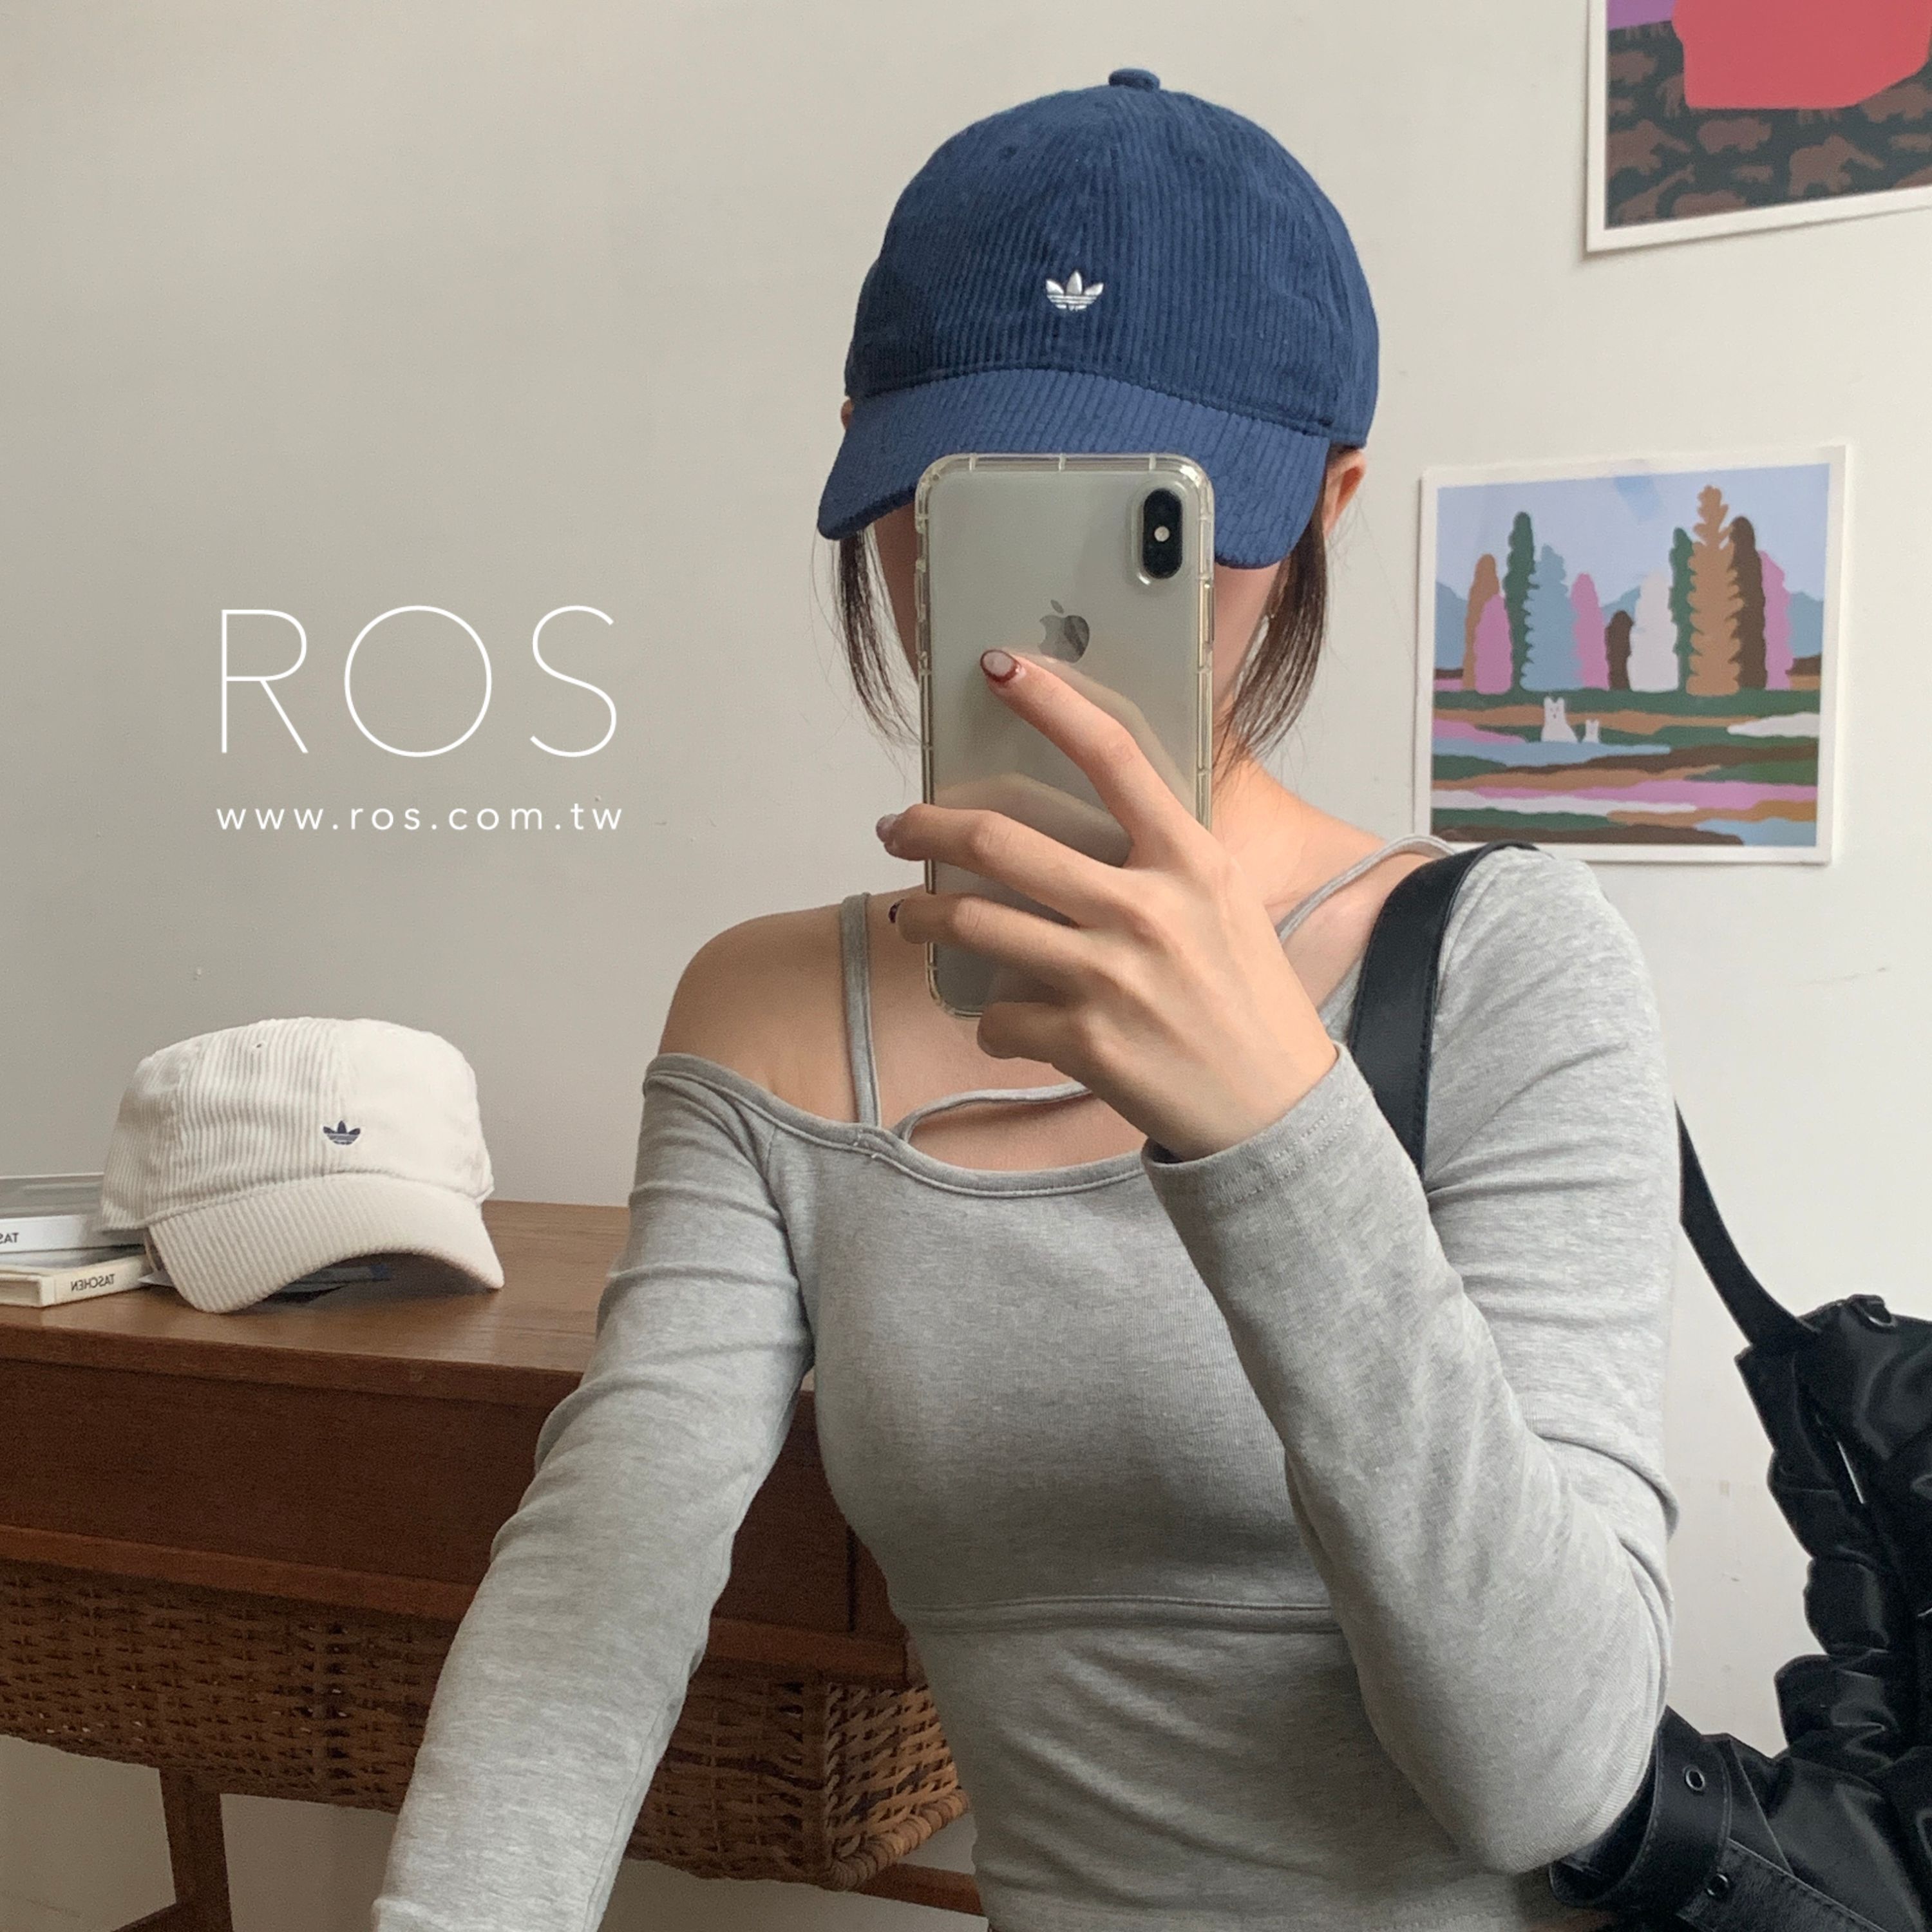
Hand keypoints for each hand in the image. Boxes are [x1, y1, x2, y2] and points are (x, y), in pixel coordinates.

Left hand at [878, 647, 1340, 1161]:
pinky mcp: (1084, 1042)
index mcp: (1190, 861)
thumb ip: (1162, 854)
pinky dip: (992, 1021)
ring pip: (976, 923)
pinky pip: (997, 1018)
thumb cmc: (1248, 1001)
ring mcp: (1111, 977)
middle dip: (927, 827)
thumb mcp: (1225, 903)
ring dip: (926, 916)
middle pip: (1002, 841)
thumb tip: (1082, 813)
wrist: (1275, 1111)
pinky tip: (1008, 1025)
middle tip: (896, 828)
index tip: (1000, 666)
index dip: (1051, 701)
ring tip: (914, 916)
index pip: (1112, 755)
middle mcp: (1147, 909)